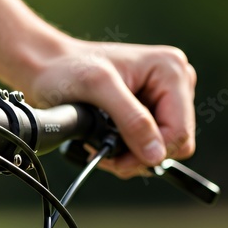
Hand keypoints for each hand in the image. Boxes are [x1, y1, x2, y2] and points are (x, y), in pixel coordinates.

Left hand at [0, 0, 195, 176]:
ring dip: (132, 154)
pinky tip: (105, 139)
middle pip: (175, 142)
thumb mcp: (99, 89)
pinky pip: (150, 144)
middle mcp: (175, 81)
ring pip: (162, 147)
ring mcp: (163, 97)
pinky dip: (128, 150)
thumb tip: (156, 155)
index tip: (117, 160)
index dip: (151, 153)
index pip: (180, 132)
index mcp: (171, 70)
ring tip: (100, 142)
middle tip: (105, 153)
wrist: (46, 68)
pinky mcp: (150, 109)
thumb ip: (132, 120)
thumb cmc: (66, 70)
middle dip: (140, 154)